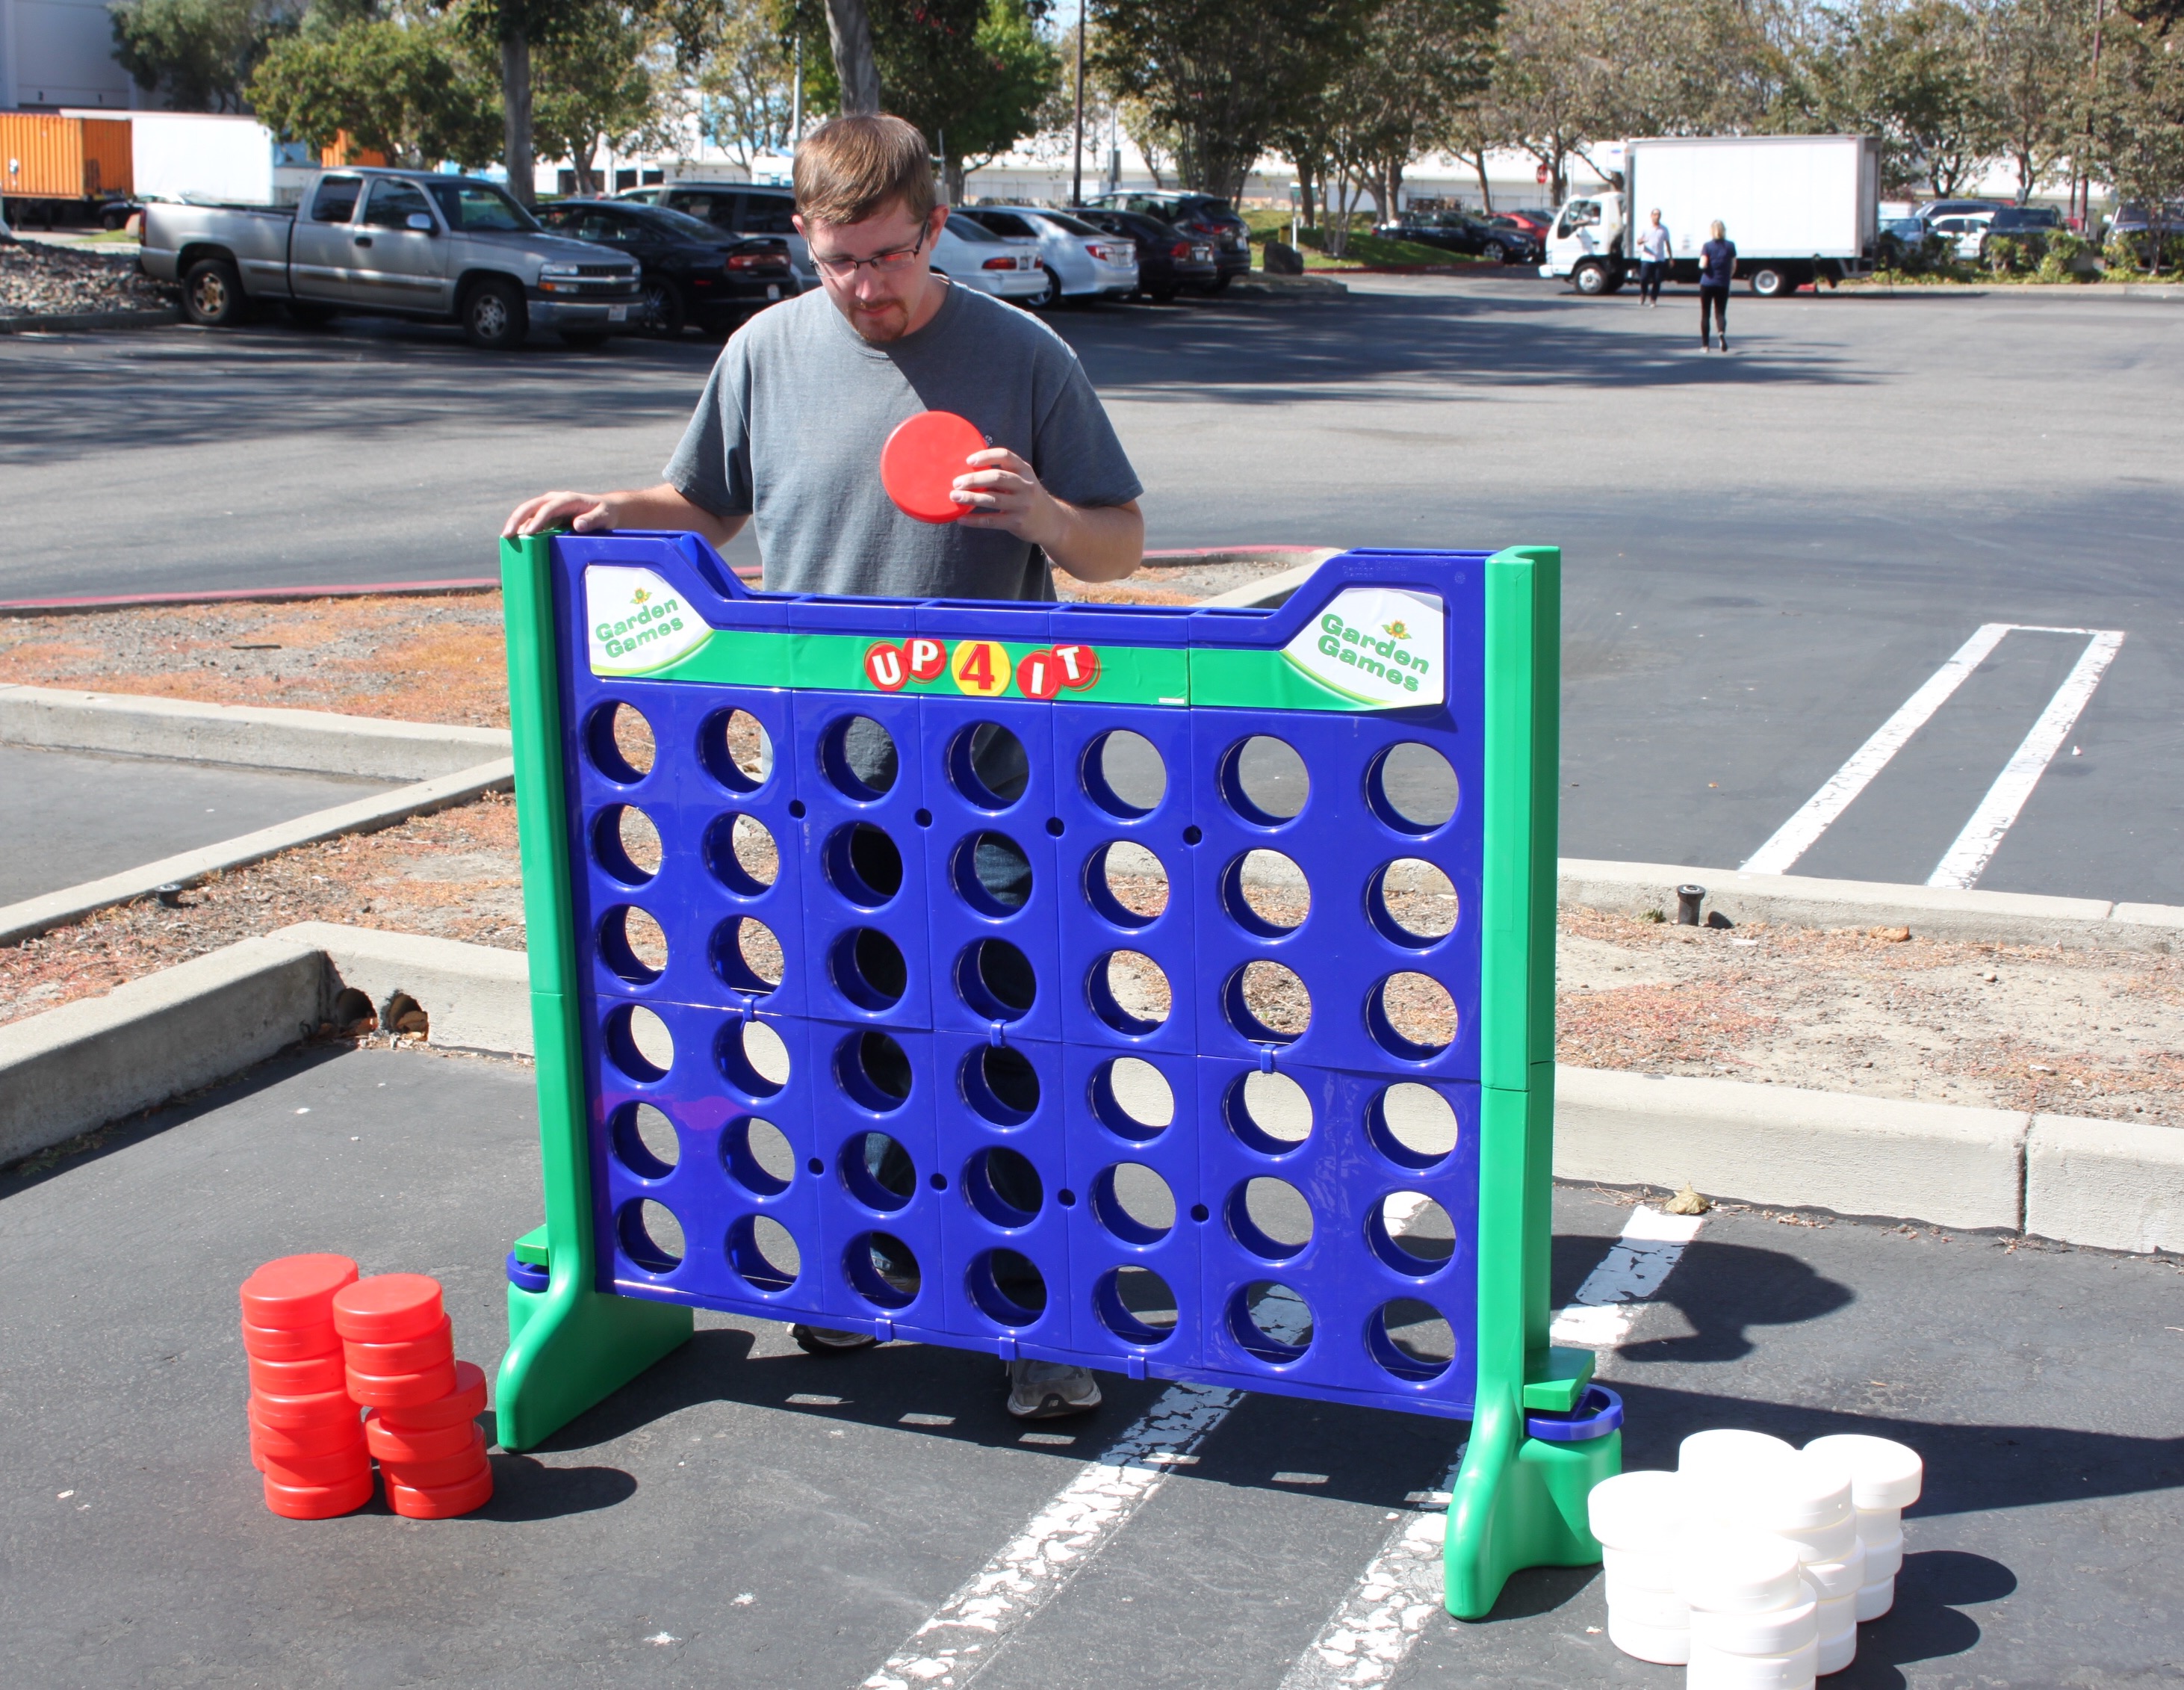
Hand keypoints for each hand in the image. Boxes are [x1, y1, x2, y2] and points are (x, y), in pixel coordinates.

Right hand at [502, 490, 619, 537]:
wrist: (605, 509)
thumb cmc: (605, 513)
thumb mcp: (604, 517)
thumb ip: (592, 520)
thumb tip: (577, 525)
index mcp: (568, 499)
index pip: (549, 508)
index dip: (538, 519)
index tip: (529, 532)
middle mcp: (555, 500)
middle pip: (531, 506)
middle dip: (518, 519)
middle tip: (507, 534)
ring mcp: (549, 506)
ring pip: (528, 512)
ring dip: (516, 523)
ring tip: (507, 538)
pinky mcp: (547, 515)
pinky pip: (531, 519)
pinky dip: (522, 528)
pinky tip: (516, 539)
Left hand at [951, 448, 1060, 547]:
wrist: (1051, 522)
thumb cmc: (1029, 497)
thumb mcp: (1023, 480)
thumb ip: (1004, 474)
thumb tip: (969, 471)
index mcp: (1025, 470)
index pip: (1005, 456)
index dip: (986, 456)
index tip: (969, 460)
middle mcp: (1025, 486)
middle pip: (997, 478)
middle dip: (974, 479)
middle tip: (956, 482)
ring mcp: (1022, 505)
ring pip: (992, 499)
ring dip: (971, 498)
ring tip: (954, 497)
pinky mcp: (1017, 522)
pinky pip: (991, 521)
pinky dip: (974, 520)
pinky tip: (961, 518)